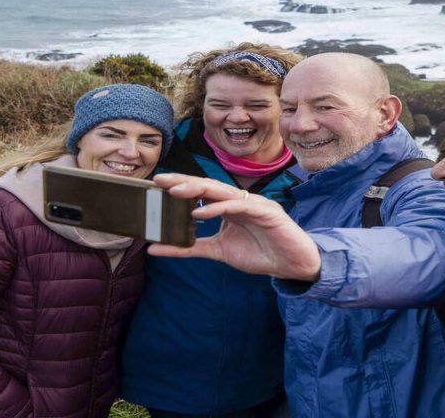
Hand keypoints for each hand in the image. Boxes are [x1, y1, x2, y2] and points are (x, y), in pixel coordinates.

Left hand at [147, 173, 321, 281]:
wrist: (290, 265)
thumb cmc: (259, 254)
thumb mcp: (217, 251)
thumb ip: (188, 248)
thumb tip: (154, 249)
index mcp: (228, 207)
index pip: (200, 192)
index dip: (180, 186)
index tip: (156, 184)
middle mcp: (238, 201)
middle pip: (207, 186)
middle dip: (183, 181)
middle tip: (160, 179)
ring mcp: (252, 203)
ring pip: (222, 191)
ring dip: (198, 189)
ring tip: (175, 191)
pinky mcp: (265, 211)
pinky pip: (238, 206)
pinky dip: (218, 208)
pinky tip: (199, 212)